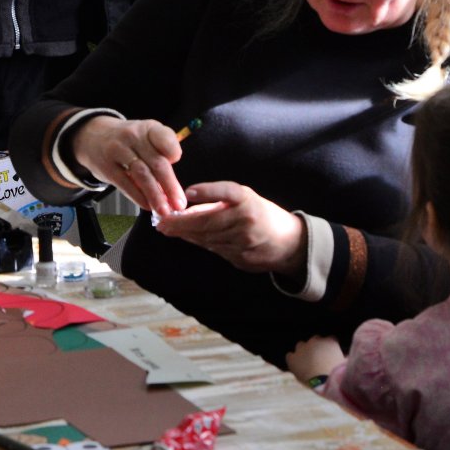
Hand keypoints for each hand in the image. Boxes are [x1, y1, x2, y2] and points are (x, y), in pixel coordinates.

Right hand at [71, 116, 185, 216]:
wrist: (93, 136)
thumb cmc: (129, 141)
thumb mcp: (146, 136)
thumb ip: (162, 156)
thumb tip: (173, 188)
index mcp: (149, 128)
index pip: (165, 138)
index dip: (174, 153)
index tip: (178, 165)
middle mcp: (133, 136)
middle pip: (156, 162)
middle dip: (170, 186)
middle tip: (179, 204)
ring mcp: (118, 150)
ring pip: (141, 174)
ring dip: (155, 195)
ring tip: (164, 210)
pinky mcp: (106, 166)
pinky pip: (125, 183)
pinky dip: (138, 197)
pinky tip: (147, 206)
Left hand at [154, 181, 305, 275]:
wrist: (288, 243)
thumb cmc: (261, 214)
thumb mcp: (244, 198)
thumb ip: (219, 199)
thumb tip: (188, 201)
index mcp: (248, 201)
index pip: (227, 192)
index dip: (207, 192)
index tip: (187, 193)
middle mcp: (247, 220)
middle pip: (208, 222)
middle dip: (181, 223)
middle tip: (162, 223)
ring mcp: (244, 242)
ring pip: (208, 238)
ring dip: (186, 234)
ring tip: (169, 229)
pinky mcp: (242, 258)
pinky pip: (215, 249)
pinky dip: (199, 242)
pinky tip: (188, 237)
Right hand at [286, 335, 344, 387]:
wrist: (332, 380)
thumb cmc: (318, 386)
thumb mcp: (305, 382)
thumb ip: (302, 372)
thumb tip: (305, 370)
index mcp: (293, 360)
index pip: (290, 356)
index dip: (297, 359)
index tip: (303, 364)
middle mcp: (301, 348)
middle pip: (301, 345)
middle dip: (307, 350)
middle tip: (315, 359)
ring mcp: (315, 342)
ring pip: (315, 339)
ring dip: (319, 345)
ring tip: (326, 355)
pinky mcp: (327, 340)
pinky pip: (330, 339)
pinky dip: (332, 344)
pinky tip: (335, 352)